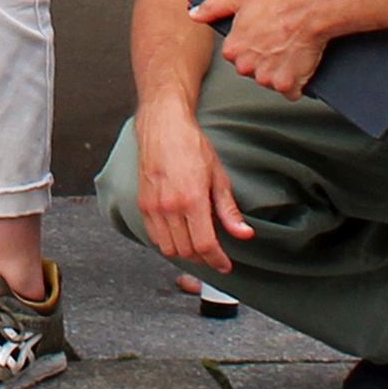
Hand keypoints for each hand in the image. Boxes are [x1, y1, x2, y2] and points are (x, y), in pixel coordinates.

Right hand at [135, 109, 254, 274]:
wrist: (163, 124)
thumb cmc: (192, 145)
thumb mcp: (218, 175)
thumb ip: (229, 210)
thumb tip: (244, 234)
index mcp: (192, 199)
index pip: (204, 245)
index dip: (217, 260)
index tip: (225, 265)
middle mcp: (169, 206)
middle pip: (186, 251)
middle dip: (203, 258)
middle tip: (214, 255)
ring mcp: (153, 205)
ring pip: (168, 247)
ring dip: (184, 252)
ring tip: (197, 246)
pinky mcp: (143, 202)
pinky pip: (154, 235)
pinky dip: (167, 242)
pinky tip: (179, 234)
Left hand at [193, 0, 329, 98]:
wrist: (309, 11)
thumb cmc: (277, 3)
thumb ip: (213, 7)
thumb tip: (194, 14)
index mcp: (232, 49)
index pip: (236, 57)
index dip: (250, 46)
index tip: (261, 36)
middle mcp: (246, 67)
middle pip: (252, 71)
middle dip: (263, 62)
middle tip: (276, 43)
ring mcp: (266, 78)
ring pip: (270, 82)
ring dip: (279, 73)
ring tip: (288, 51)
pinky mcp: (287, 86)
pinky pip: (290, 92)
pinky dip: (296, 84)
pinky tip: (298, 66)